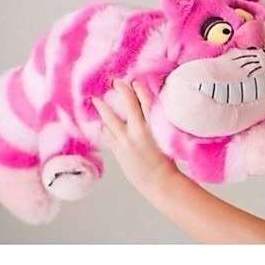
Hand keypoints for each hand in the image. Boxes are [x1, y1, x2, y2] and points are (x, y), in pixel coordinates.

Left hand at [92, 79, 176, 196]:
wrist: (159, 182)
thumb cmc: (167, 161)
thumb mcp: (165, 138)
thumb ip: (155, 123)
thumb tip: (149, 110)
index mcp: (153, 127)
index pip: (145, 101)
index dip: (139, 89)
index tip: (135, 82)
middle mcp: (137, 132)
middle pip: (127, 106)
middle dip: (120, 91)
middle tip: (114, 82)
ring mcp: (125, 141)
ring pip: (111, 120)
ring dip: (104, 109)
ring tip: (97, 101)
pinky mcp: (118, 151)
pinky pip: (108, 134)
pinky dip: (106, 127)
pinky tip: (104, 124)